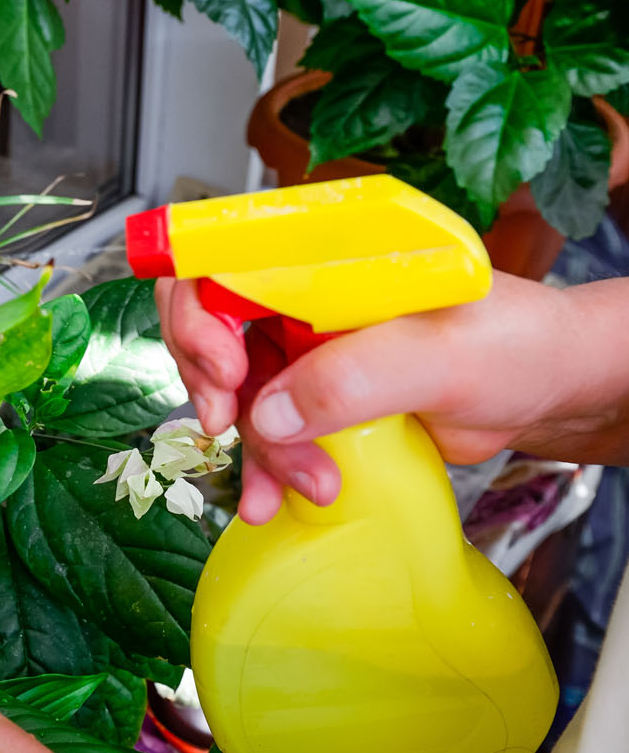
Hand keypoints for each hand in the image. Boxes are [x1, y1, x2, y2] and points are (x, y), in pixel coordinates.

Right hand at [157, 271, 628, 523]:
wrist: (551, 394)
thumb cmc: (519, 344)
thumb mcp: (439, 354)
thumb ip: (352, 377)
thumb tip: (269, 414)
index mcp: (326, 253)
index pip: (222, 256)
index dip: (200, 309)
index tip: (225, 367)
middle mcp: (305, 294)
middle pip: (210, 327)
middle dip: (213, 383)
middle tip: (230, 424)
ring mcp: (306, 349)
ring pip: (237, 392)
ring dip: (255, 445)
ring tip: (299, 484)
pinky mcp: (317, 399)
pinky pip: (267, 432)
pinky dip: (265, 468)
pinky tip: (274, 499)